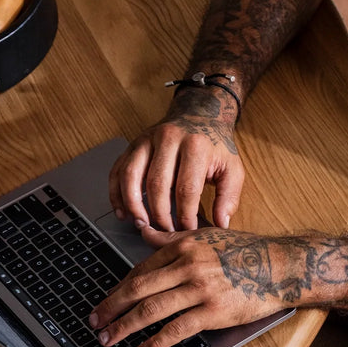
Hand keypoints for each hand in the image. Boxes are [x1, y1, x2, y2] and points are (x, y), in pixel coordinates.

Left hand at [88, 225, 299, 346]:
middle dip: (112, 307)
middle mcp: (189, 265)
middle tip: (95, 321)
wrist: (282, 267)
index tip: (106, 302)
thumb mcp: (208, 235)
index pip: (141, 269)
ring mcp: (201, 289)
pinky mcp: (214, 311)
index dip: (119, 288)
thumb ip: (172, 237)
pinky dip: (155, 342)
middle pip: (139, 288)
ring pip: (152, 309)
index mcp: (185, 246)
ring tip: (109, 339)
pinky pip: (177, 329)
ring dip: (125, 327)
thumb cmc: (248, 252)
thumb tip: (142, 231)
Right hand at [109, 100, 244, 231]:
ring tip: (141, 224)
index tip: (187, 230)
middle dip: (159, 214)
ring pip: (131, 176)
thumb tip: (221, 224)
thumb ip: (229, 197)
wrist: (200, 115)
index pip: (186, 188)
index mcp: (196, 146)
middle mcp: (169, 139)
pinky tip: (123, 211)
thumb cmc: (215, 146)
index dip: (185, 215)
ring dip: (133, 204)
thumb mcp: (232, 168)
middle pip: (157, 184)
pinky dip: (116, 193)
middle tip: (165, 231)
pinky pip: (117, 170)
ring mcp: (147, 140)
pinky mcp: (133, 144)